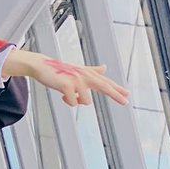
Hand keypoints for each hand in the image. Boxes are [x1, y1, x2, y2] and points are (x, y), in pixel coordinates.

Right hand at [3, 49, 129, 107]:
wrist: (43, 66)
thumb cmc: (59, 70)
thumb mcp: (78, 69)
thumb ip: (93, 70)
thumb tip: (105, 67)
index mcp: (88, 73)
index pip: (105, 82)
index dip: (117, 89)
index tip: (127, 94)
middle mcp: (85, 75)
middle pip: (104, 86)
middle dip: (115, 94)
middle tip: (126, 102)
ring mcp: (76, 79)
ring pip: (86, 101)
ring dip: (77, 101)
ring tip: (67, 95)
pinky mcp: (67, 85)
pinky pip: (73, 102)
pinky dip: (68, 101)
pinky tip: (62, 95)